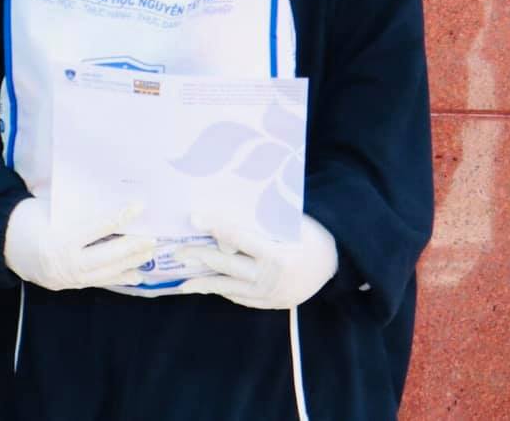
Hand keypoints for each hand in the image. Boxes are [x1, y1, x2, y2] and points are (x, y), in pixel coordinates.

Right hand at [3, 198, 155, 291]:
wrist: (3, 245)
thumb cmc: (29, 218)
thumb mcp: (51, 209)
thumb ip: (78, 210)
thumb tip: (110, 200)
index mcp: (60, 238)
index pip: (97, 227)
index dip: (120, 216)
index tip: (139, 206)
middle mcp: (65, 262)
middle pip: (107, 255)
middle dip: (133, 247)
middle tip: (155, 237)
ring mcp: (68, 278)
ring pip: (106, 272)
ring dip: (131, 263)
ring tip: (150, 253)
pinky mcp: (69, 285)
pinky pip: (99, 282)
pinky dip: (118, 277)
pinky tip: (135, 272)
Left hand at [178, 211, 337, 310]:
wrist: (333, 264)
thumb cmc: (310, 235)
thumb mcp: (292, 222)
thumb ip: (262, 221)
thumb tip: (226, 206)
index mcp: (277, 255)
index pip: (237, 238)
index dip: (214, 226)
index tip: (194, 217)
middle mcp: (269, 278)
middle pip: (226, 265)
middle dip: (199, 257)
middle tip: (176, 252)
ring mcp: (268, 295)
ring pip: (228, 288)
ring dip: (203, 282)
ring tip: (182, 280)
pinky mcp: (268, 304)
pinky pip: (239, 298)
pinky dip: (223, 290)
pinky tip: (209, 284)